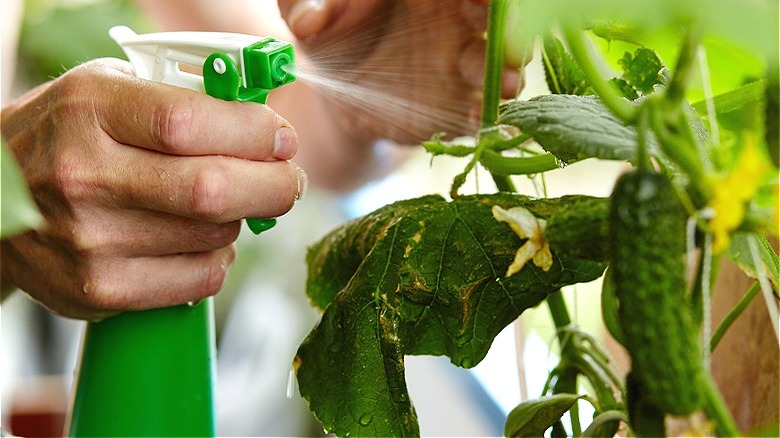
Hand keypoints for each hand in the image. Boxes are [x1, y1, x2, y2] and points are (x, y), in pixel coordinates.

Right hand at [0, 58, 304, 320]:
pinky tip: (202, 241)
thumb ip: (186, 97)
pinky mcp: (100, 289)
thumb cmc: (70, 135)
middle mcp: (84, 176)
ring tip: (225, 205)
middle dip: (274, 186)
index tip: (282, 139)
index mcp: (91, 110)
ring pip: (215, 236)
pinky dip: (219, 259)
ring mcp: (89, 240)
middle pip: (212, 190)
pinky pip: (199, 280)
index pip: (190, 123)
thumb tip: (268, 127)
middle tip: (288, 181)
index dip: (255, 133)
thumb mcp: (112, 90)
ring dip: (241, 220)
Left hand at [279, 0, 521, 143]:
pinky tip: (481, 120)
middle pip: (494, 16)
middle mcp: (457, 18)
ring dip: (507, 71)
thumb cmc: (329, 31)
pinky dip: (482, 116)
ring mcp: (462, 63)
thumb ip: (305, 8)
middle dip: (506, 23)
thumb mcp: (308, 12)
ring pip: (496, 62)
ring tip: (508, 82)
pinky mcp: (457, 105)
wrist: (340, 90)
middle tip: (509, 33)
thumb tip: (308, 22)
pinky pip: (476, 109)